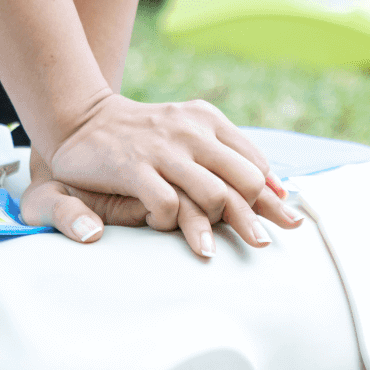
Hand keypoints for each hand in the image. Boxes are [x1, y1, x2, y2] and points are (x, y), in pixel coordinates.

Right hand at [19, 93, 302, 255]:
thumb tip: (280, 191)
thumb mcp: (189, 133)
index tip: (286, 221)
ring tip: (210, 250)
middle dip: (254, 217)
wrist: (83, 119)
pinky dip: (168, 221)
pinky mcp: (133, 166)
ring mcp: (162, 148)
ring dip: (214, 227)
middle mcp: (190, 131)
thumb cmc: (144, 135)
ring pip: (212, 195)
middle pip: (242, 181)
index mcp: (206, 120)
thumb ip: (231, 158)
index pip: (253, 162)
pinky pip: (167, 204)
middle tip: (261, 245)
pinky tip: (161, 224)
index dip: (271, 196)